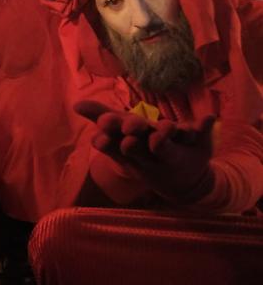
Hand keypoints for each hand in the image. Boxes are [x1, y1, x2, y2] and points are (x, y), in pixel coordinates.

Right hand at [75, 100, 214, 201]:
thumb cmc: (145, 152)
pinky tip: (209, 117)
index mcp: (129, 151)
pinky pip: (201, 135)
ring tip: (165, 127)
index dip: (108, 141)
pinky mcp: (198, 146)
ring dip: (163, 137)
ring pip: (166, 148)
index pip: (114, 146)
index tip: (99, 136)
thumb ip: (100, 116)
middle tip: (130, 127)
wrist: (183, 180)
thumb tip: (76, 104)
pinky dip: (204, 126)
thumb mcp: (122, 134)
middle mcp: (149, 155)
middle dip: (133, 137)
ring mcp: (174, 153)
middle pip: (136, 148)